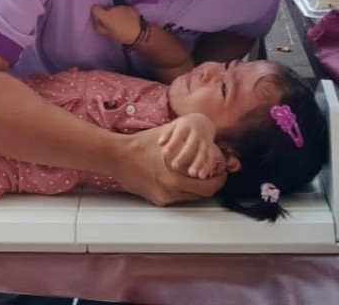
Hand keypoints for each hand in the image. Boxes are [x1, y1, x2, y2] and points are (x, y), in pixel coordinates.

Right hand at [92, 4, 140, 44]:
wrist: (139, 33)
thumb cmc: (121, 35)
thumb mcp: (107, 34)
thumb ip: (99, 27)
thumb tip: (96, 22)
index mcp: (105, 15)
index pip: (95, 8)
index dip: (95, 13)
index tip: (99, 18)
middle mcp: (112, 8)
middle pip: (105, 8)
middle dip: (106, 14)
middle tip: (110, 23)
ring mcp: (121, 6)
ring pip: (114, 9)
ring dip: (115, 13)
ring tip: (120, 22)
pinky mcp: (129, 7)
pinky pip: (122, 9)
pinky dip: (122, 13)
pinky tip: (126, 20)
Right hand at [107, 126, 225, 205]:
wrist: (117, 156)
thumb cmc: (140, 144)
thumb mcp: (169, 139)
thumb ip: (188, 143)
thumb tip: (207, 143)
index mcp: (174, 177)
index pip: (208, 186)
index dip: (219, 180)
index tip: (222, 173)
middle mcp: (170, 191)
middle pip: (202, 194)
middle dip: (210, 184)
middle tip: (213, 175)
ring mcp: (162, 197)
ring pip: (190, 196)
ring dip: (196, 187)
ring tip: (196, 175)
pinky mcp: (156, 199)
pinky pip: (177, 197)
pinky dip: (182, 189)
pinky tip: (179, 178)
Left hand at [158, 113, 223, 178]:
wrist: (203, 121)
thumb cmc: (183, 126)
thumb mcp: (174, 125)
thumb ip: (167, 134)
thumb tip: (160, 143)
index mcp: (185, 126)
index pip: (178, 135)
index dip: (172, 144)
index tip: (165, 153)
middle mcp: (197, 134)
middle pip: (191, 145)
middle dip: (183, 156)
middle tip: (174, 166)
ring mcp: (205, 141)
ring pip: (203, 153)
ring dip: (198, 164)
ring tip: (191, 174)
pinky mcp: (211, 148)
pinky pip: (211, 158)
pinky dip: (208, 167)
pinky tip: (202, 176)